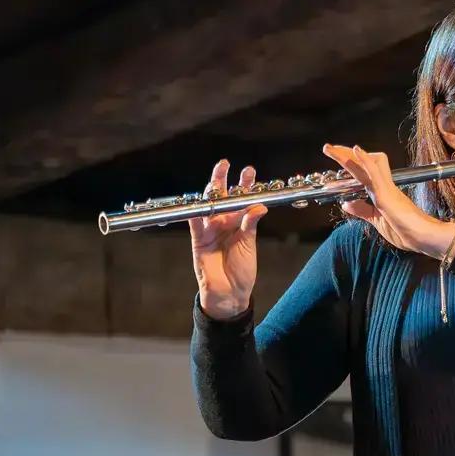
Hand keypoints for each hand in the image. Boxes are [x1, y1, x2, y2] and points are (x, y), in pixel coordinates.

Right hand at [188, 159, 267, 319]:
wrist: (230, 292)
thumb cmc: (242, 269)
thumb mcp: (249, 243)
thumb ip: (251, 224)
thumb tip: (259, 206)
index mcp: (239, 221)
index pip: (241, 198)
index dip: (244, 184)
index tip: (249, 170)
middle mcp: (223, 222)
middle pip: (221, 197)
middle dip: (222, 179)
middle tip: (225, 163)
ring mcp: (210, 230)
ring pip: (207, 206)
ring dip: (210, 194)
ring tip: (215, 182)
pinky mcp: (199, 240)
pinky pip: (195, 223)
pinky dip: (196, 213)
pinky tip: (198, 201)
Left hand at [323, 144, 454, 257]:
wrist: (423, 238)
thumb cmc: (405, 231)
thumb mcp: (376, 221)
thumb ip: (362, 210)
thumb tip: (346, 203)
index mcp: (381, 192)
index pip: (362, 173)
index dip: (349, 165)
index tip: (336, 160)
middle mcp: (383, 186)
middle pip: (361, 164)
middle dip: (343, 155)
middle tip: (328, 148)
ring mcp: (385, 188)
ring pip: (365, 165)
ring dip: (347, 156)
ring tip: (331, 149)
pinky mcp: (386, 193)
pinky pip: (375, 173)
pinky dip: (364, 161)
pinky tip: (355, 151)